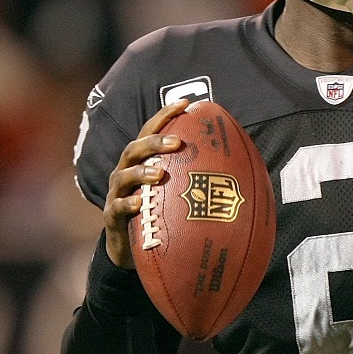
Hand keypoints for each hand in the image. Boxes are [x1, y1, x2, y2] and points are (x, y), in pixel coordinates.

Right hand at [103, 99, 189, 268]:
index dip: (165, 116)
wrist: (131, 249)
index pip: (150, 132)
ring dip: (141, 172)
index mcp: (142, 161)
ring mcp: (117, 193)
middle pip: (134, 149)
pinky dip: (128, 204)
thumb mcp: (175, 192)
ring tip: (159, 174)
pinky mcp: (113, 217)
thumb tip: (239, 167)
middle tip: (177, 143)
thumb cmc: (159, 213)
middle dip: (154, 142)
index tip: (185, 104)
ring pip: (124, 176)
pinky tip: (139, 204)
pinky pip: (117, 208)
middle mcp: (126, 172)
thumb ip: (196, 177)